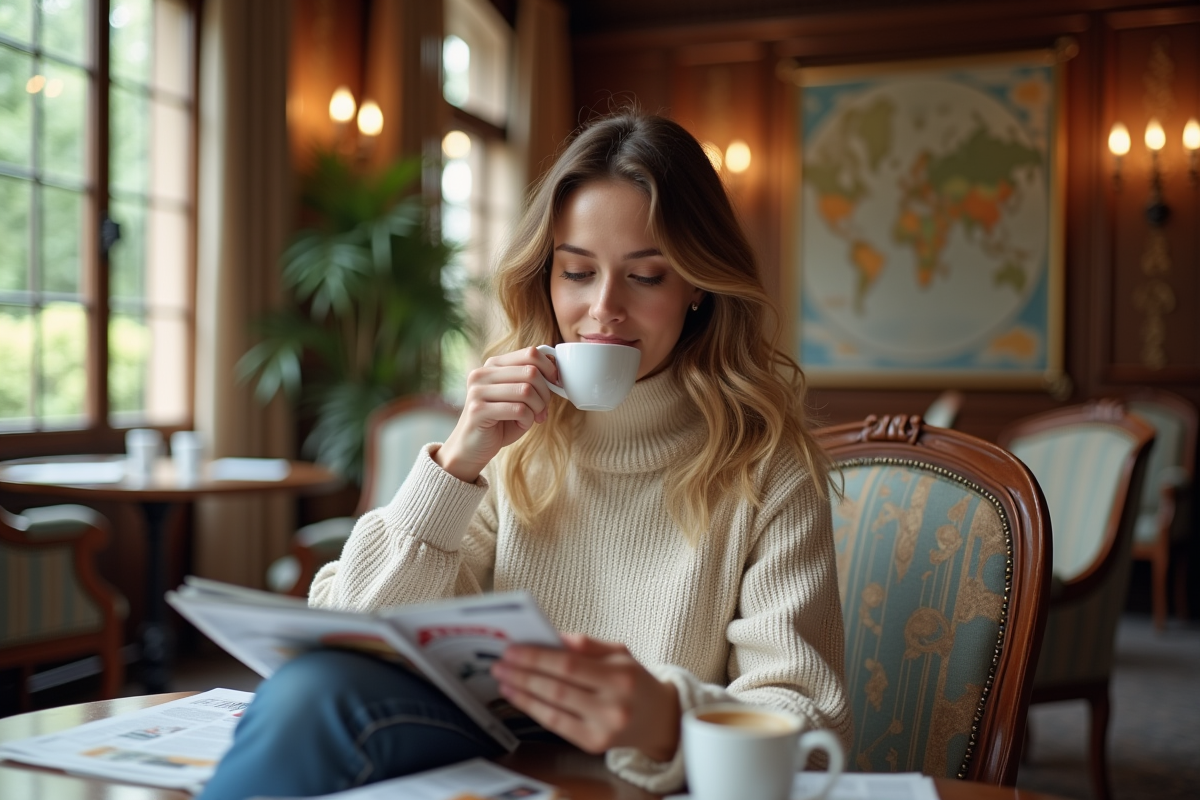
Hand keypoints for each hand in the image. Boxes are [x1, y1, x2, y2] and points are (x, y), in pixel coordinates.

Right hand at [434, 346, 559, 482]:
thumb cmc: (499, 422)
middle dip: (545, 393)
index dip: (549, 369)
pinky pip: (518, 410)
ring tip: (533, 417)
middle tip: (543, 409)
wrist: (471, 448)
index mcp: (493, 365)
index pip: (530, 353)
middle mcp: (482, 374)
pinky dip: (527, 419)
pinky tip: (521, 424)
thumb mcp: (518, 398)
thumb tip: (556, 374)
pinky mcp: (477, 410)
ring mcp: (477, 391)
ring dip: (537, 408)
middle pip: (531, 372)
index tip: (554, 384)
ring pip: (526, 391)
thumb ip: (532, 382)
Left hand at [491, 633, 681, 761]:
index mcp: (620, 676)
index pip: (568, 665)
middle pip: (556, 688)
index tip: (512, 649)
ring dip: (522, 693)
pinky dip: (534, 709)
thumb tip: (550, 636)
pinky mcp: (593, 744)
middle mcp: (613, 706)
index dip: (536, 657)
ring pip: (552, 709)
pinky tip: (519, 697)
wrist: (660, 719)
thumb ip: (586, 644)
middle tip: (500, 663)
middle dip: (522, 674)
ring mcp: (602, 729)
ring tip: (504, 679)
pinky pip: (556, 725)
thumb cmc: (636, 680)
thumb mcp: (619, 653)